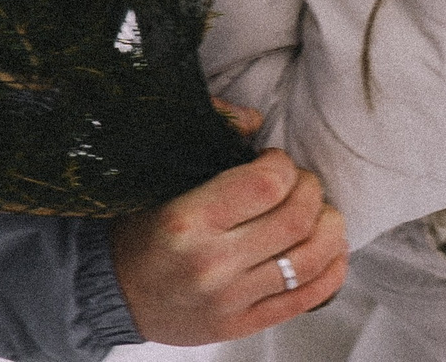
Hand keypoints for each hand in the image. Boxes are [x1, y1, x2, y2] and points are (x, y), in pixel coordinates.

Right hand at [109, 105, 349, 346]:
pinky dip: (332, 270)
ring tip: (319, 213)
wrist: (114, 294)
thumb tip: (256, 121)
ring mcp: (231, 299)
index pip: (267, 183)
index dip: (283, 164)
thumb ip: (209, 140)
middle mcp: (212, 263)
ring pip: (311, 258)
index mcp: (188, 220)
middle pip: (297, 218)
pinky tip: (330, 250)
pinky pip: (307, 298)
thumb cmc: (141, 230)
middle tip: (300, 183)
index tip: (274, 161)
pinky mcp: (243, 325)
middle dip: (311, 190)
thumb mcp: (161, 178)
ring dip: (329, 227)